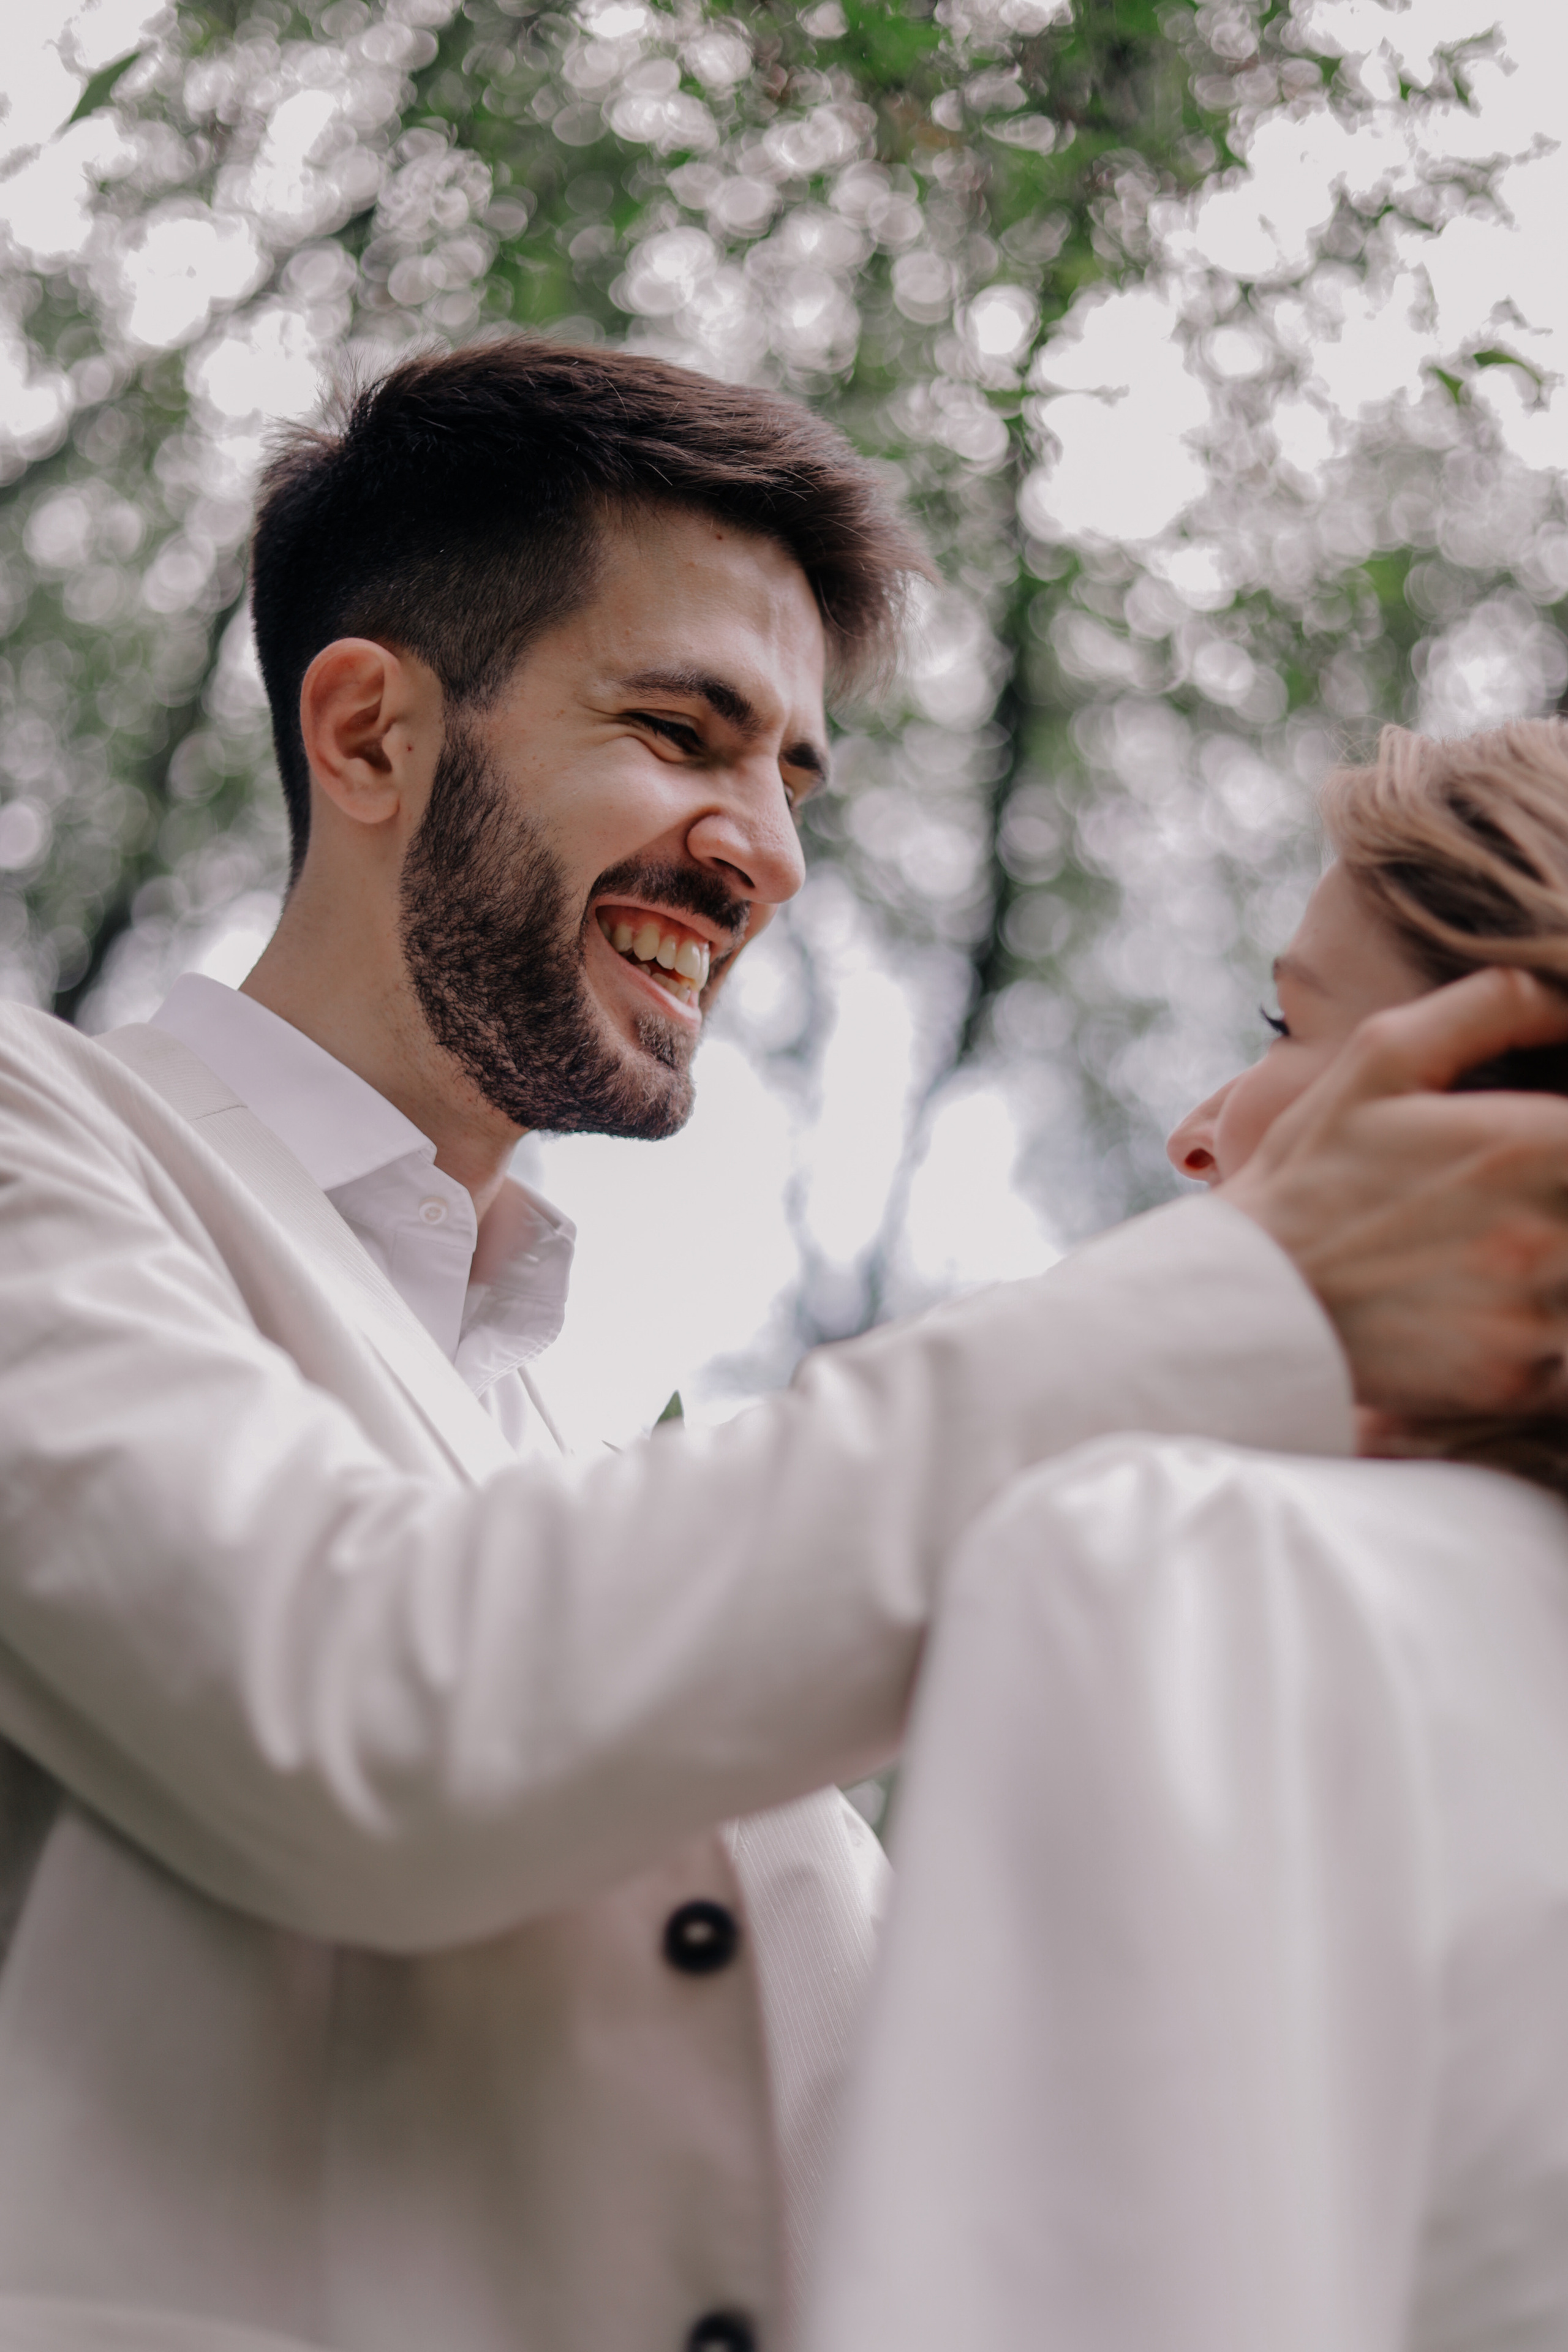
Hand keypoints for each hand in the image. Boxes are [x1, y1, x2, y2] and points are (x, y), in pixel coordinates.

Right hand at [1222, 969, 1567, 1412]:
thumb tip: (1565, 992)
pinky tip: (1502, 1312)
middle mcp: (1547, 1227)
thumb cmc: (1314, 1173)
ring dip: (1562, 1269)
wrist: (1250, 1298)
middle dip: (1566, 1205)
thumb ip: (1489, 1007)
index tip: (1546, 1157)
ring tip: (1512, 1254)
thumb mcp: (1382, 1060)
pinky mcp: (1520, 1376)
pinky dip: (1552, 1338)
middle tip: (1526, 1207)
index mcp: (1529, 1142)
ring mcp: (1537, 1309)